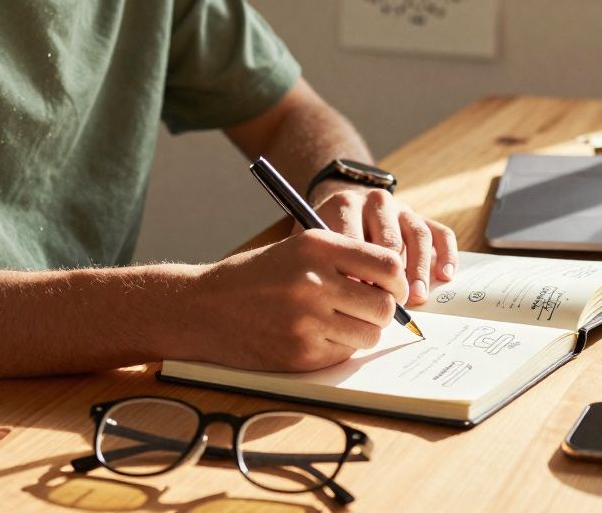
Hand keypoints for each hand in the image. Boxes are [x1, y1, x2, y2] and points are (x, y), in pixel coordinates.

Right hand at [187, 231, 407, 371]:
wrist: (204, 308)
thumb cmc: (255, 277)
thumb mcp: (297, 250)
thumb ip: (344, 260)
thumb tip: (395, 285)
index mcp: (316, 246)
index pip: (387, 263)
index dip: (397, 280)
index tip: (393, 288)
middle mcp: (314, 281)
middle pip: (384, 305)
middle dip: (382, 311)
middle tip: (367, 310)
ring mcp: (307, 320)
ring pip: (370, 334)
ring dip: (362, 332)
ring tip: (338, 323)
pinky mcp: (301, 353)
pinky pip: (345, 354)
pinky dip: (338, 348)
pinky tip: (315, 336)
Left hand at [308, 184, 457, 306]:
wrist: (341, 209)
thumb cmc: (328, 239)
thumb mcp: (318, 244)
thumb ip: (328, 263)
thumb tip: (351, 294)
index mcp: (345, 205)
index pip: (356, 241)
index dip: (359, 274)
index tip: (360, 300)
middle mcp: (376, 202)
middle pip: (390, 239)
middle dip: (390, 275)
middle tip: (388, 304)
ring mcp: (401, 208)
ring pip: (418, 235)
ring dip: (419, 269)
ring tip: (417, 296)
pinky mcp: (420, 217)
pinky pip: (439, 232)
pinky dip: (446, 254)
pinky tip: (445, 276)